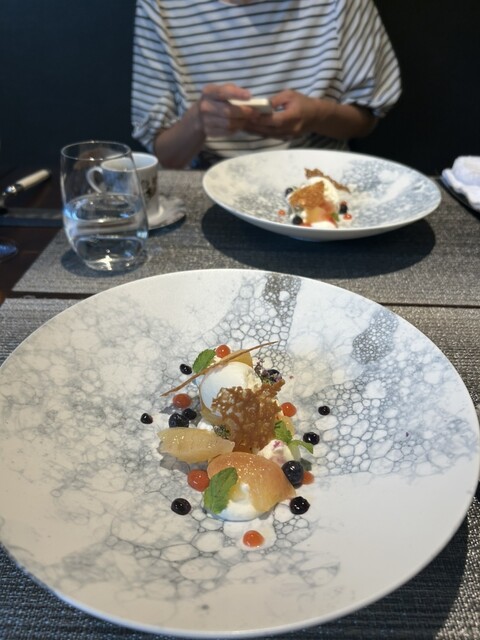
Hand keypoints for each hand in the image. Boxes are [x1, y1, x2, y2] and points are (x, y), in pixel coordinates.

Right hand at [198, 83, 260, 137]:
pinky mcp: (209, 132)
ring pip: (229, 124)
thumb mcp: (221, 90)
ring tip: (248, 119)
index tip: (249, 96)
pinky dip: (236, 129)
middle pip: (228, 112)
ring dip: (242, 122)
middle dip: (244, 112)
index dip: (236, 94)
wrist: (199, 116)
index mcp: (209, 92)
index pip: (223, 92)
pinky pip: (227, 132)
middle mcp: (205, 106)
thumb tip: (249, 97)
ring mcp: (206, 121)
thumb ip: (233, 90)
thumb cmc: (216, 100)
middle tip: (255, 112)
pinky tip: (239, 125)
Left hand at [244, 89, 376, 140]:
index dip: (258, 118)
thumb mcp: (290, 94)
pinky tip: (249, 130)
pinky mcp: (284, 139)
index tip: (245, 114)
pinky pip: (269, 136)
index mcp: (290, 117)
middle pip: (266, 129)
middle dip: (251, 126)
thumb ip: (275, 100)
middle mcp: (288, 129)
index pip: (271, 119)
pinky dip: (259, 133)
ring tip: (240, 126)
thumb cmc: (303, 102)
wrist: (316, 117)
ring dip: (253, 131)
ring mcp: (286, 136)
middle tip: (237, 122)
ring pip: (266, 134)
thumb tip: (261, 104)